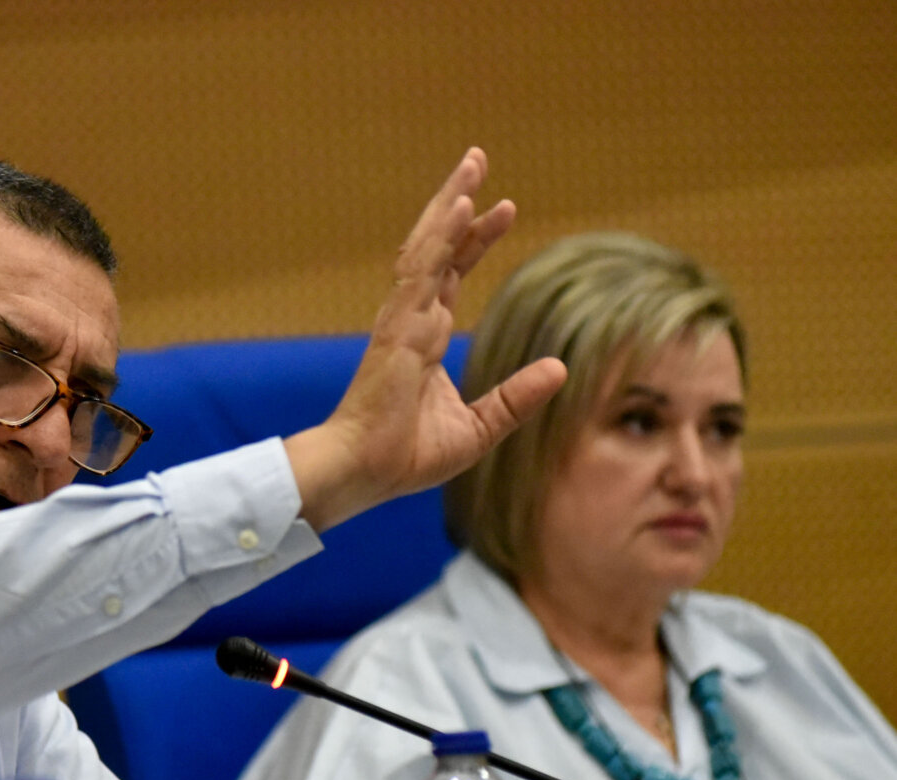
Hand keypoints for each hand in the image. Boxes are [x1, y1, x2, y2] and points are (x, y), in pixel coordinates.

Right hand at [284, 147, 565, 530]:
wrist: (365, 473)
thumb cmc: (406, 457)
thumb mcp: (480, 426)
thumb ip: (516, 398)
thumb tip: (560, 369)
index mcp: (425, 338)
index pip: (451, 274)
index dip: (474, 240)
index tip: (503, 208)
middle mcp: (412, 320)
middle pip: (437, 248)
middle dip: (458, 203)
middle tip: (478, 160)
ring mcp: (402, 321)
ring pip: (427, 248)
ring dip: (450, 205)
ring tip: (472, 166)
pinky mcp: (397, 329)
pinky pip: (421, 273)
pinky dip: (441, 238)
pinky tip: (460, 208)